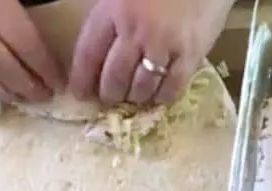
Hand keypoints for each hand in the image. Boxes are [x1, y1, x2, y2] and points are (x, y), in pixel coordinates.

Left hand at [68, 0, 231, 105]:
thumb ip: (109, 20)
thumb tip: (96, 55)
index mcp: (113, 11)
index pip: (88, 54)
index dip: (81, 80)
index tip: (80, 94)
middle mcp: (136, 30)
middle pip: (114, 77)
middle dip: (109, 94)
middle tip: (110, 98)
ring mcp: (164, 44)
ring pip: (141, 87)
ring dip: (135, 97)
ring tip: (135, 96)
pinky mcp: (191, 54)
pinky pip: (172, 88)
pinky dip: (162, 97)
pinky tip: (160, 94)